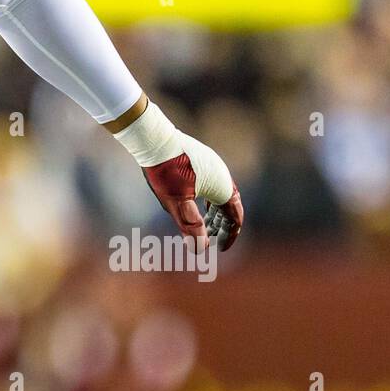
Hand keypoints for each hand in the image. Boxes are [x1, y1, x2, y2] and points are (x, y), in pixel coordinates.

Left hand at [113, 101, 244, 250]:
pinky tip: (196, 201)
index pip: (235, 217)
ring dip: (215, 212)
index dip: (229, 235)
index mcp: (222, 186)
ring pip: (220, 193)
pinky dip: (208, 198)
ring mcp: (213, 163)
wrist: (154, 139)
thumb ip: (190, 226)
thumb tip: (201, 250)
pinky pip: (212, 182)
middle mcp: (222, 174)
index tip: (219, 249)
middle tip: (211, 240)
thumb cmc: (166, 172)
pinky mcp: (201, 157)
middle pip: (229, 206)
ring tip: (205, 226)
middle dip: (222, 226)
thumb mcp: (177, 204)